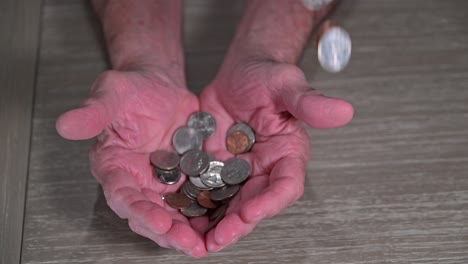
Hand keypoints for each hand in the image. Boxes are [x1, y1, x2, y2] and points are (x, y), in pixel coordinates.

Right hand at [56, 69, 206, 256]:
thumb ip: (92, 112)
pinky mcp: (184, 179)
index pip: (122, 194)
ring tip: (204, 241)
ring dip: (186, 231)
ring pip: (172, 215)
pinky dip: (206, 214)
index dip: (138, 210)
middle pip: (148, 214)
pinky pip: (194, 201)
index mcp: (114, 166)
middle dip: (167, 231)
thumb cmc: (132, 90)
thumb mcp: (112, 94)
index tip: (157, 221)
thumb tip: (65, 125)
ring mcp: (162, 183)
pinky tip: (220, 222)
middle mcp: (137, 181)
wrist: (160, 87)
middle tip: (187, 242)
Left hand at [199, 60, 353, 251]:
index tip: (252, 210)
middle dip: (240, 222)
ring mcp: (239, 170)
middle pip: (256, 202)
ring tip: (199, 240)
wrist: (239, 74)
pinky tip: (182, 217)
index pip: (286, 185)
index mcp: (287, 153)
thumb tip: (343, 111)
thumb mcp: (286, 84)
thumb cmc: (267, 76)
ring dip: (217, 223)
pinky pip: (207, 190)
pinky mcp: (216, 167)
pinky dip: (197, 206)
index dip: (271, 201)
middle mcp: (265, 167)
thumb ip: (310, 102)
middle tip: (221, 236)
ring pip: (231, 203)